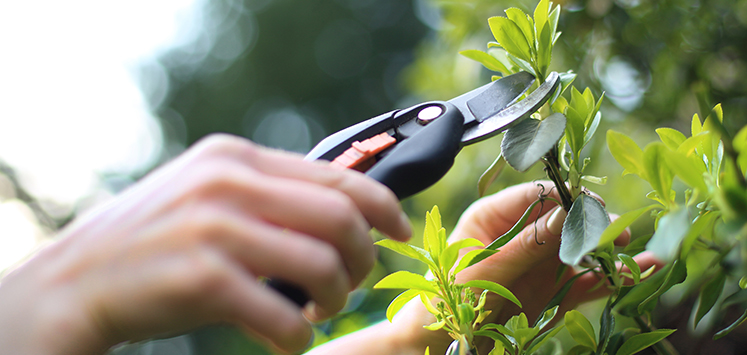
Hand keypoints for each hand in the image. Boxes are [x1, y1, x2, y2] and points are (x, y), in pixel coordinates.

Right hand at [0, 134, 410, 354]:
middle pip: (342, 216)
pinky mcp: (202, 277)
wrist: (72, 285)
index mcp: (234, 157)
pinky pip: (284, 314)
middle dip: (364, 257)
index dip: (384, 206)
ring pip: (323, 263)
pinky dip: (296, 335)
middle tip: (352, 285)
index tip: (401, 232)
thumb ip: (265, 195)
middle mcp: (227, 182)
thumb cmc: (153, 246)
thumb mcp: (207, 197)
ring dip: (335, 298)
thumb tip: (343, 211)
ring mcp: (214, 227)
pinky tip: (284, 340)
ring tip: (317, 311)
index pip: (338, 173)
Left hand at [390, 182, 661, 353]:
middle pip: (566, 223)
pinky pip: (581, 282)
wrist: (434, 345)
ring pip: (580, 253)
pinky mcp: (548, 291)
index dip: (569, 197)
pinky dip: (606, 280)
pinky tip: (634, 276)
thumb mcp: (487, 269)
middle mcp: (519, 235)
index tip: (595, 206)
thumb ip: (529, 244)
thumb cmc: (446, 300)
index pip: (537, 195)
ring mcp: (537, 263)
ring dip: (609, 256)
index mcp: (493, 216)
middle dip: (596, 228)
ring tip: (643, 260)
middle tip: (621, 235)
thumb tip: (568, 214)